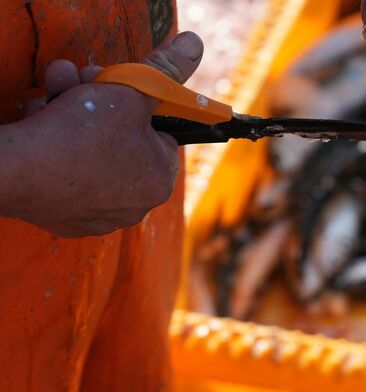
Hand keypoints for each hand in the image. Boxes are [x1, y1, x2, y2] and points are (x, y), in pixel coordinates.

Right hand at [0, 32, 203, 237]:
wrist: (18, 170)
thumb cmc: (82, 133)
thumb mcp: (131, 90)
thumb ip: (164, 71)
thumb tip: (193, 46)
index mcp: (160, 180)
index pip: (158, 133)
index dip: (135, 104)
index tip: (115, 88)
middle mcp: (135, 205)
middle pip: (122, 140)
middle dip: (99, 103)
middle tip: (79, 81)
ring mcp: (98, 216)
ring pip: (90, 153)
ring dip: (71, 116)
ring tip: (51, 99)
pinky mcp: (65, 217)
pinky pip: (65, 173)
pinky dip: (53, 147)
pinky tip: (39, 128)